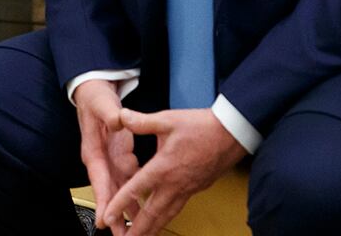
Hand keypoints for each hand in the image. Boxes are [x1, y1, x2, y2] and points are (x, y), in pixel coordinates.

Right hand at [73, 80, 137, 235]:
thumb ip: (110, 113)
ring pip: (119, 192)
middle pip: (108, 193)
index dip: (102, 200)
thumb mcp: (102, 103)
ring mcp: (111, 162)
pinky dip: (137, 198)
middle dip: (115, 216)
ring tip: (136, 232)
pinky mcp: (121, 160)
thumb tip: (118, 121)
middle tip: (123, 235)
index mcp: (93, 151)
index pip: (98, 179)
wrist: (96, 94)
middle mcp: (101, 161)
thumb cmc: (95, 100)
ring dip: (127, 212)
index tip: (103, 219)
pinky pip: (130, 183)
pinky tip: (146, 210)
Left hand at [100, 107, 246, 235]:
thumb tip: (121, 117)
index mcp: (163, 168)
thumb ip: (142, 121)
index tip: (108, 216)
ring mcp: (187, 189)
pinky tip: (161, 219)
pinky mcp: (196, 188)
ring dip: (152, 228)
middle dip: (137, 230)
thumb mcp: (168, 120)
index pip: (136, 190)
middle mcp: (175, 183)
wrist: (232, 133)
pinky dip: (166, 218)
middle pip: (152, 213)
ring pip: (166, 215)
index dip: (119, 204)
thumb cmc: (202, 127)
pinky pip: (177, 208)